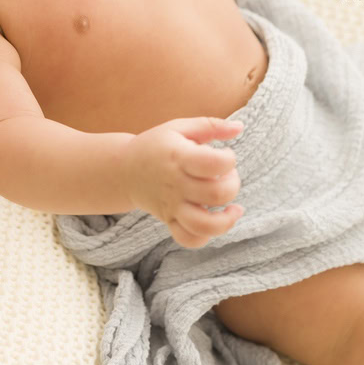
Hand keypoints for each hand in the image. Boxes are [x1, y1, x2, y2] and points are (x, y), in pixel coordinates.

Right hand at [122, 116, 244, 248]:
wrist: (124, 170)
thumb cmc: (156, 146)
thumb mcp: (179, 127)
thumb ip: (211, 125)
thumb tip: (239, 127)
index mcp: (178, 157)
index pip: (214, 164)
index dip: (229, 159)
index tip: (226, 155)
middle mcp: (176, 184)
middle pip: (216, 194)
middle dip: (233, 184)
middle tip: (227, 176)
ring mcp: (172, 206)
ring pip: (205, 225)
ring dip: (227, 219)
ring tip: (232, 208)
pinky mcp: (169, 220)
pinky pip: (188, 239)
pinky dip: (205, 236)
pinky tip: (213, 221)